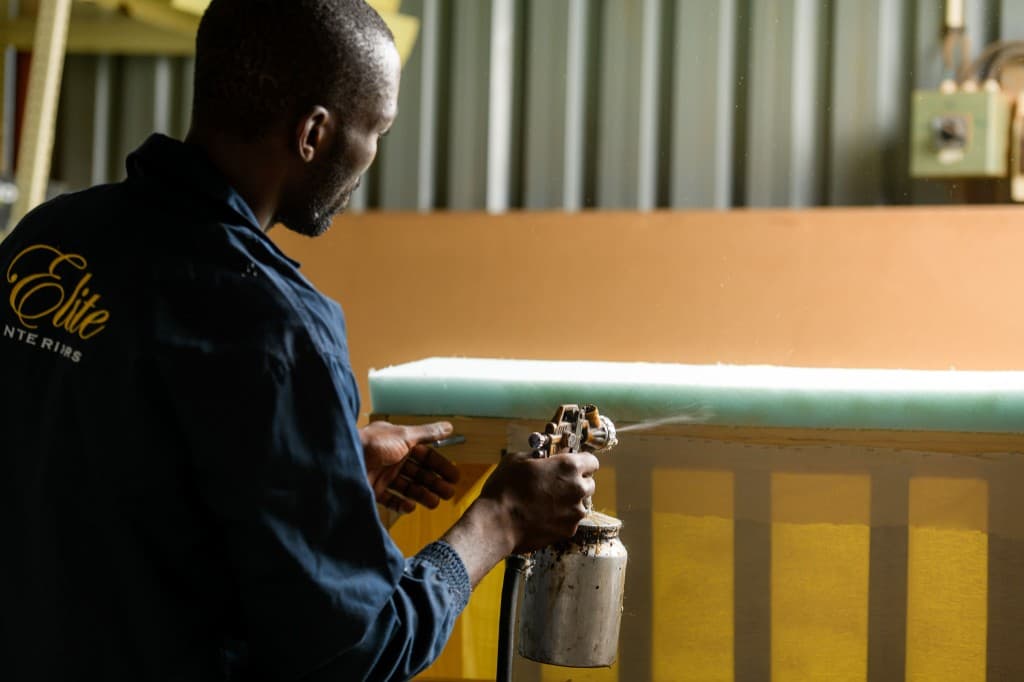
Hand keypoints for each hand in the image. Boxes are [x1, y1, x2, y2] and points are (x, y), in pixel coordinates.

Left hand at [360, 420, 460, 512]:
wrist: (343, 461)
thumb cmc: (372, 444)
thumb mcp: (404, 435)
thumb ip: (427, 433)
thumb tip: (448, 427)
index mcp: (400, 443)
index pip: (426, 456)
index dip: (440, 465)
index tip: (454, 476)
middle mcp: (392, 458)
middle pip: (418, 473)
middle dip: (434, 483)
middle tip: (449, 493)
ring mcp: (383, 475)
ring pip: (408, 487)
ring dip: (422, 494)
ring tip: (435, 503)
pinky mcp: (373, 490)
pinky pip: (391, 499)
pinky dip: (401, 504)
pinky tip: (410, 506)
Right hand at [478, 450, 598, 553]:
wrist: (497, 524)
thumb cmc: (505, 489)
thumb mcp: (518, 460)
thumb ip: (538, 456)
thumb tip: (543, 457)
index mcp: (568, 466)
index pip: (592, 461)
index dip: (582, 462)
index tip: (573, 465)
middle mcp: (578, 489)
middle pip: (589, 484)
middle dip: (577, 483)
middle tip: (557, 484)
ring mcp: (575, 512)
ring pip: (581, 504)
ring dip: (570, 502)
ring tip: (547, 503)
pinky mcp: (568, 531)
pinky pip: (570, 521)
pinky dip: (561, 519)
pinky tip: (543, 517)